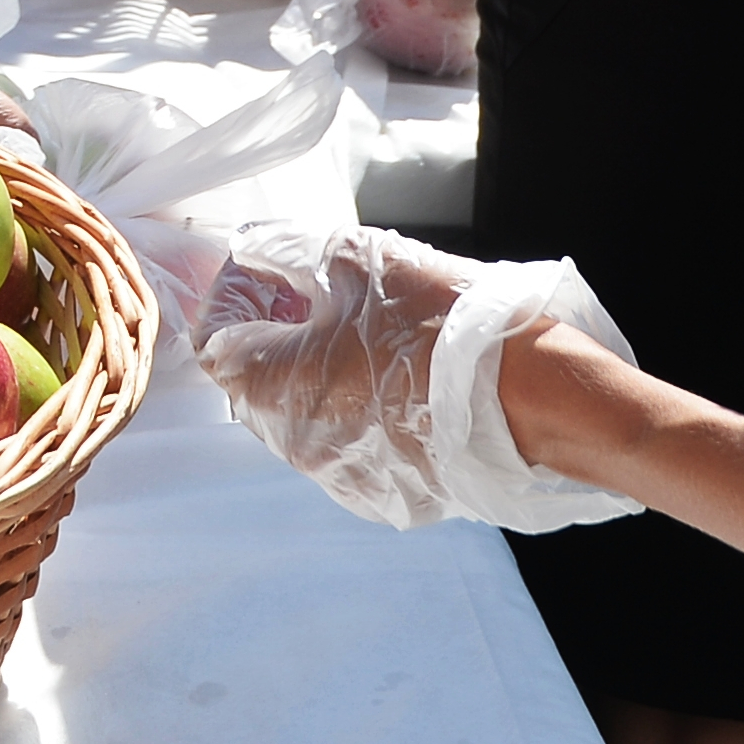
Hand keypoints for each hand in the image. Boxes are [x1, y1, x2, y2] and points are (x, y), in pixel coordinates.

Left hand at [194, 224, 640, 534]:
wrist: (530, 398)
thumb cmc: (437, 323)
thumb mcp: (358, 260)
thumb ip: (291, 252)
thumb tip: (260, 251)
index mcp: (269, 385)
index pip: (213, 340)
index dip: (233, 296)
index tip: (266, 271)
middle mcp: (290, 443)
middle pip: (255, 380)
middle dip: (274, 331)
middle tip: (313, 291)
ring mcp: (336, 475)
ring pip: (302, 414)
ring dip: (315, 369)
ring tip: (360, 328)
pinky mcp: (381, 493)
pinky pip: (349, 442)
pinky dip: (357, 407)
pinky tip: (395, 374)